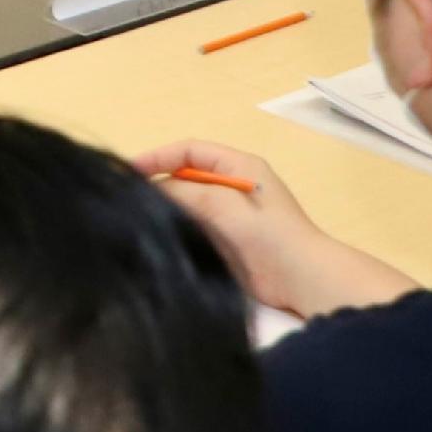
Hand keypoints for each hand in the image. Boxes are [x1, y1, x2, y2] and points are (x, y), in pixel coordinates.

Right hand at [130, 139, 418, 316]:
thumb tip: (153, 189)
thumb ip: (190, 193)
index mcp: (241, 167)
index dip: (158, 156)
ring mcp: (229, 213)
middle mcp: (233, 185)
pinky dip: (174, 226)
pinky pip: (192, 225)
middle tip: (128, 198)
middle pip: (186, 175)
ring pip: (187, 202)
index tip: (129, 171)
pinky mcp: (226, 239)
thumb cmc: (272, 237)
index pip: (190, 150)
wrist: (303, 280)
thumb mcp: (228, 207)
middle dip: (158, 183)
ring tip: (136, 217)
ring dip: (165, 207)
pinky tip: (156, 236)